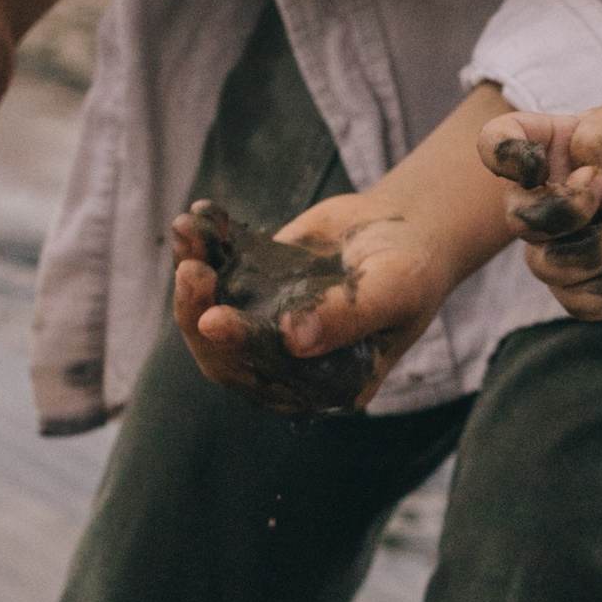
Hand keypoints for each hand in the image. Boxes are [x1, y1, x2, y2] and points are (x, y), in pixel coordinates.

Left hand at [172, 190, 454, 400]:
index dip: (238, 353)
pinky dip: (201, 247)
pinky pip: (215, 273)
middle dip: (198, 314)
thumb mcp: (392, 292)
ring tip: (188, 233)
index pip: (268, 380)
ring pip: (206, 313)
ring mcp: (262, 325)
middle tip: (192, 272)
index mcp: (323, 385)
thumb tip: (294, 340)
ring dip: (190, 278)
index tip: (213, 319)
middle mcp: (285, 364)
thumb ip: (347, 318)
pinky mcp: (251, 288)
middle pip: (223, 355)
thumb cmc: (413, 270)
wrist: (405, 230)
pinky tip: (198, 216)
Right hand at [479, 96, 601, 322]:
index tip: (539, 164)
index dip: (503, 155)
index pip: (493, 143)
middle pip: (515, 217)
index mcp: (551, 149)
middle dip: (570, 210)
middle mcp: (542, 199)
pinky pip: (579, 301)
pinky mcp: (578, 293)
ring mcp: (556, 250)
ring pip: (547, 266)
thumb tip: (583, 175)